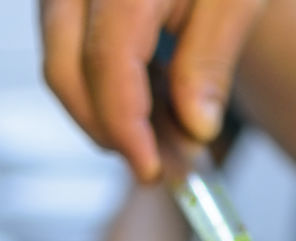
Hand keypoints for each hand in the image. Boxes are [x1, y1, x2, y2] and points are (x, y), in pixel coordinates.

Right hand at [40, 0, 264, 179]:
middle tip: (160, 164)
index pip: (109, 58)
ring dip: (108, 112)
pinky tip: (153, 104)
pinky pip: (70, 50)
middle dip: (108, 128)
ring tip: (169, 135)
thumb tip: (195, 127)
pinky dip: (107, 87)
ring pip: (60, 63)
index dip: (125, 122)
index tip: (152, 168)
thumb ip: (211, 60)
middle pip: (64, 67)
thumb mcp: (235, 1)